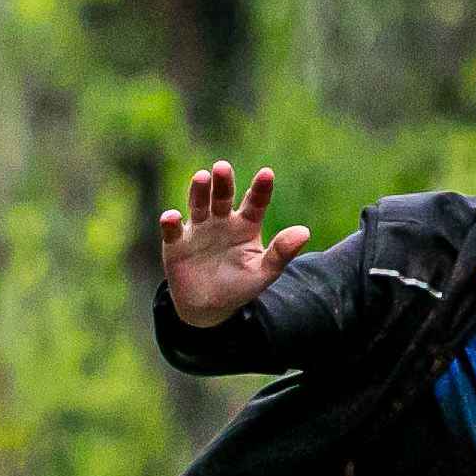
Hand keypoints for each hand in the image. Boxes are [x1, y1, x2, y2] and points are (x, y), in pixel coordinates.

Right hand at [157, 159, 312, 328]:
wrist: (208, 307)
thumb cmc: (239, 286)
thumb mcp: (263, 272)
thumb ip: (281, 252)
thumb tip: (304, 232)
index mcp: (246, 224)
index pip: (255, 201)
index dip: (260, 188)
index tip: (266, 174)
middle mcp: (222, 221)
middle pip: (223, 196)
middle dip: (223, 182)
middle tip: (222, 167)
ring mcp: (198, 229)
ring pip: (198, 205)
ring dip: (199, 191)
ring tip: (201, 177)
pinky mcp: (176, 243)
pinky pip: (172, 230)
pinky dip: (170, 223)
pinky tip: (172, 216)